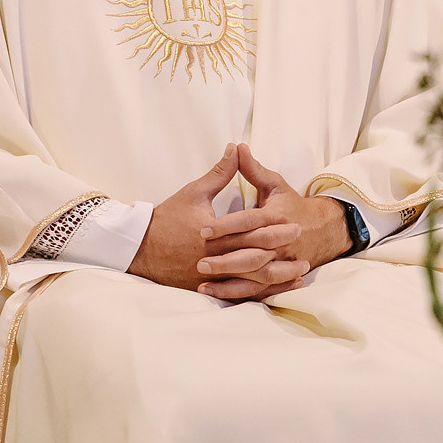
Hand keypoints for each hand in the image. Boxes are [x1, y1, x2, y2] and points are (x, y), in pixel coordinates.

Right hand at [129, 144, 315, 301]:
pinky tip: (277, 290)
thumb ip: (220, 172)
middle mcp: (216, 257)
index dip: (274, 229)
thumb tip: (236, 147)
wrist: (140, 247)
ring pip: (251, 280)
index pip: (250, 231)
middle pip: (255, 256)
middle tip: (302, 246)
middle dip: (281, 251)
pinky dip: (260, 293)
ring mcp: (212, 275)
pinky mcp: (208, 287)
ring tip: (300, 274)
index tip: (295, 223)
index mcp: (215, 233)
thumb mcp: (195, 191)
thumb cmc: (168, 218)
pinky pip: (239, 294)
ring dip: (277, 277)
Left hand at [207, 146, 351, 284]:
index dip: (227, 226)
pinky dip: (236, 293)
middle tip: (198, 262)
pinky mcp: (277, 276)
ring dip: (228, 280)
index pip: (249, 222)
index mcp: (277, 217)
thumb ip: (253, 169)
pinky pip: (256, 289)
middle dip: (225, 259)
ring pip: (254, 275)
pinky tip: (212, 293)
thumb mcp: (275, 184)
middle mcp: (280, 242)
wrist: (323, 229)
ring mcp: (280, 263)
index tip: (204, 230)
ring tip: (202, 282)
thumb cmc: (292, 205)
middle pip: (251, 253)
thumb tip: (236, 146)